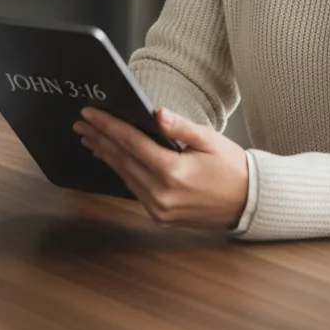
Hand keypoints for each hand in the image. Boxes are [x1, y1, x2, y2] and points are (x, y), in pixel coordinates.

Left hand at [73, 106, 248, 229]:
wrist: (248, 202)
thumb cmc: (231, 167)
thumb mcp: (209, 140)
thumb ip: (180, 127)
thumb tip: (155, 113)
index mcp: (173, 172)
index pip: (131, 143)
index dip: (108, 126)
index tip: (90, 113)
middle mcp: (161, 193)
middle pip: (122, 159)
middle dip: (100, 138)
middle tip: (81, 121)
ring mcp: (159, 208)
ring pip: (124, 175)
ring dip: (106, 154)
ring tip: (90, 137)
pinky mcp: (160, 216)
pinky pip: (134, 189)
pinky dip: (121, 171)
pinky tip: (112, 158)